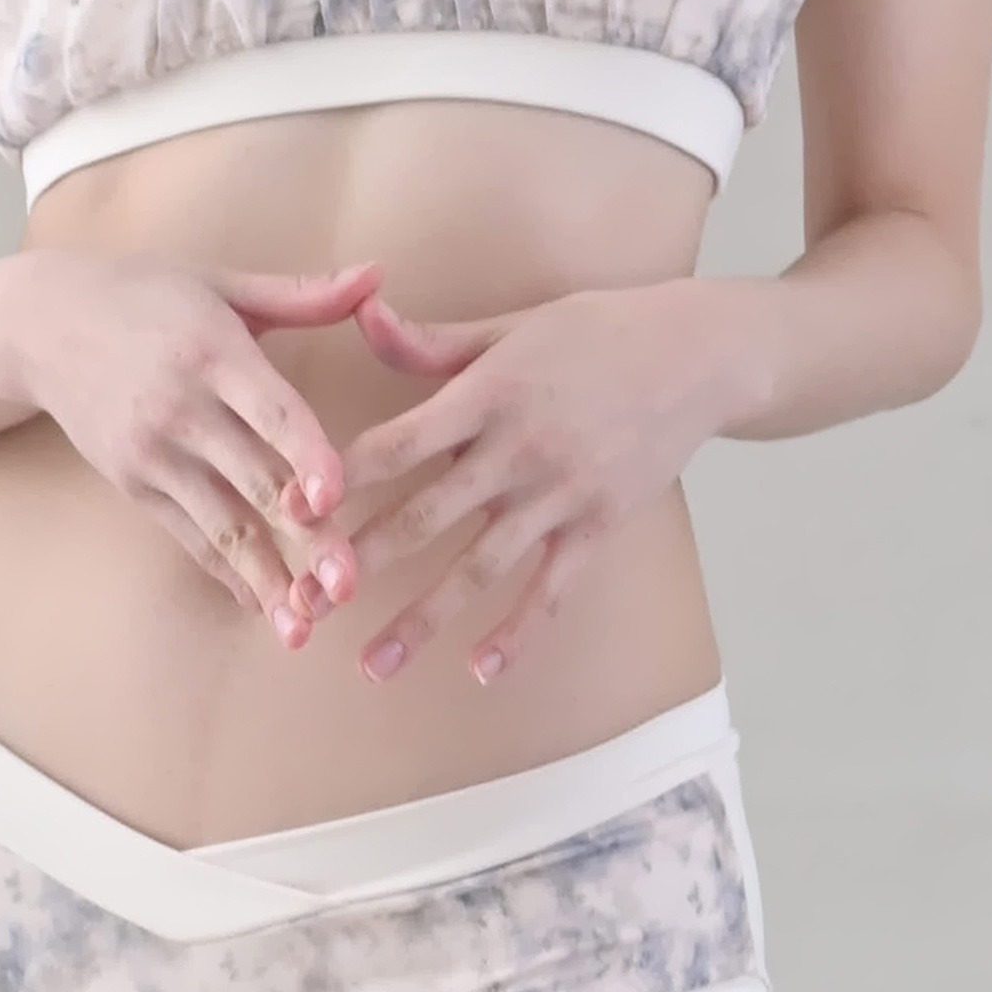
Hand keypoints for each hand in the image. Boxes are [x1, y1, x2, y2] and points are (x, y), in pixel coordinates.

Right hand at [9, 249, 387, 636]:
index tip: (335, 498)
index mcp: (214, 352)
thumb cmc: (143, 294)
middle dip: (304, 539)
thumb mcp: (220, 283)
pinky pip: (188, 535)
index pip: (269, 410)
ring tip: (303, 628)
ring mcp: (154, 453)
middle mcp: (183, 409)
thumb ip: (302, 294)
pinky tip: (261, 606)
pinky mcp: (134, 483)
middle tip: (348, 586)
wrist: (39, 323)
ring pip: (222, 524)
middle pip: (255, 482)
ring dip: (266, 577)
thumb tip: (377, 278)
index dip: (305, 455)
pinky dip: (225, 572)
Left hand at [321, 283, 731, 688]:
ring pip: (479, 568)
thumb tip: (365, 319)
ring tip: (372, 667)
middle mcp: (520, 450)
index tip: (290, 514)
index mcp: (489, 394)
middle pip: (426, 515)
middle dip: (362, 563)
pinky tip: (479, 671)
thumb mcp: (513, 325)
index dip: (343, 479)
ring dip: (422, 621)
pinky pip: (551, 590)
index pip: (400, 443)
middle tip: (308, 604)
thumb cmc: (598, 331)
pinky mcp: (597, 526)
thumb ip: (433, 341)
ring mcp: (560, 495)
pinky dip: (518, 634)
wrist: (700, 355)